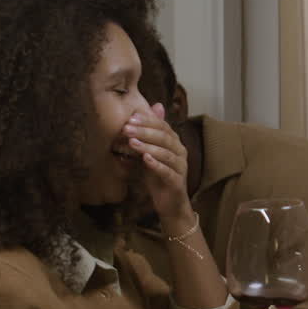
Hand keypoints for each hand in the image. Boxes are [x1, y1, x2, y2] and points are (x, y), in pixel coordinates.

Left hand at [125, 103, 191, 229]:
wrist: (170, 204)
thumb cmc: (159, 177)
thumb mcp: (151, 152)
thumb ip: (152, 132)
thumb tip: (155, 105)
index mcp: (175, 143)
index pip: (164, 127)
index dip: (148, 121)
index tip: (131, 117)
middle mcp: (180, 152)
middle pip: (165, 138)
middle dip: (145, 132)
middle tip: (126, 128)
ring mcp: (180, 167)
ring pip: (166, 153)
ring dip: (148, 147)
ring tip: (132, 142)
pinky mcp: (177, 182)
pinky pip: (167, 171)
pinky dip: (157, 165)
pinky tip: (145, 159)